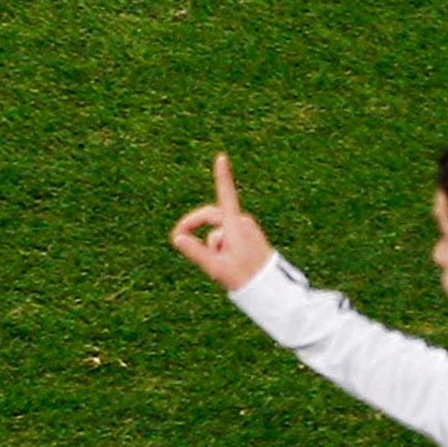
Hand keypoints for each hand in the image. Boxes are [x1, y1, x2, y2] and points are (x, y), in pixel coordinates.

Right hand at [170, 153, 275, 291]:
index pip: (226, 195)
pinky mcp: (249, 237)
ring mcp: (246, 229)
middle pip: (211, 216)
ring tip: (220, 267)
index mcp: (235, 225)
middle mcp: (242, 222)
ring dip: (212, 245)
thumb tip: (178, 238)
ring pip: (218, 231)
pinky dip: (221, 248)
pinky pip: (227, 237)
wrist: (269, 289)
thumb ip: (195, 251)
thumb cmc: (244, 278)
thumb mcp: (216, 267)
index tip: (221, 157)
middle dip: (197, 229)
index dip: (222, 176)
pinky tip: (229, 265)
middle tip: (179, 240)